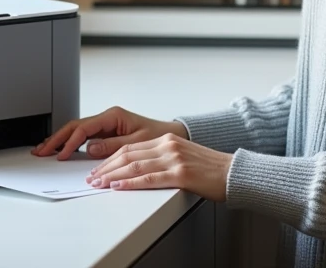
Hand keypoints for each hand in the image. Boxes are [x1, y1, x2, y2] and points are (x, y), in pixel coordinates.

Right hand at [32, 106, 188, 160]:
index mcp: (113, 116)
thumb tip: (90, 149)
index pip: (84, 128)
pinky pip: (83, 137)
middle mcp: (107, 118)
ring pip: (76, 131)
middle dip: (56, 138)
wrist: (170, 136)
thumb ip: (113, 146)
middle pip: (75, 127)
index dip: (70, 141)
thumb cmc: (158, 137)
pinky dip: (70, 143)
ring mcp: (105, 126)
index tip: (60, 154)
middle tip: (41, 150)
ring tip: (43, 149)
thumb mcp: (137, 142)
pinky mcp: (106, 134)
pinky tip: (59, 150)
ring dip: (60, 140)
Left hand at [87, 133, 232, 201]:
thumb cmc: (209, 169)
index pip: (130, 148)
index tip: (97, 168)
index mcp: (167, 140)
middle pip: (128, 154)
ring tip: (99, 184)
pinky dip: (130, 183)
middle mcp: (168, 145)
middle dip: (106, 167)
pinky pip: (149, 179)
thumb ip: (161, 159)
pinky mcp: (181, 174)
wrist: (233, 172)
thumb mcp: (183, 157)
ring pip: (135, 166)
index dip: (111, 158)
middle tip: (92, 177)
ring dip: (112, 176)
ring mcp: (174, 158)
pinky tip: (119, 187)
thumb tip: (137, 170)